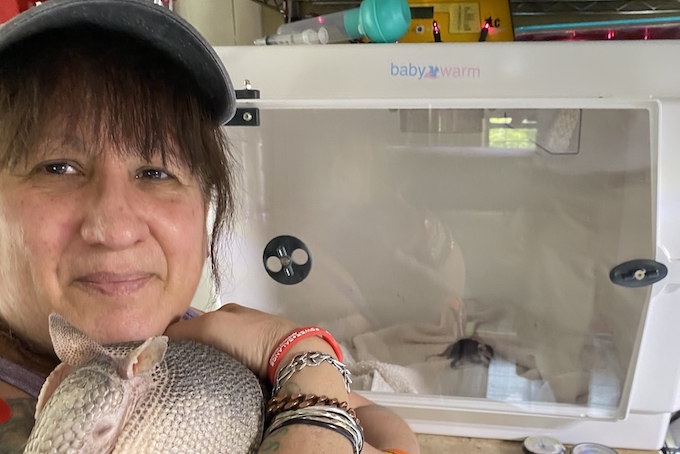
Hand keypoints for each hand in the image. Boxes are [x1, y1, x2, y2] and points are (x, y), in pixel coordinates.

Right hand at [164, 303, 298, 378]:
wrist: (291, 357)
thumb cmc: (249, 336)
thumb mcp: (210, 325)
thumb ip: (181, 330)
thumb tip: (156, 341)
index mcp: (227, 311)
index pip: (194, 321)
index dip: (179, 335)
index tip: (165, 351)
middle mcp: (239, 324)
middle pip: (207, 339)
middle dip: (193, 351)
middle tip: (179, 368)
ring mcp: (251, 344)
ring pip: (220, 354)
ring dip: (209, 364)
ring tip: (196, 377)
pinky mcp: (260, 363)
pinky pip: (234, 368)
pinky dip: (225, 373)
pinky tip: (219, 381)